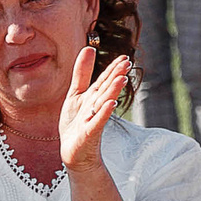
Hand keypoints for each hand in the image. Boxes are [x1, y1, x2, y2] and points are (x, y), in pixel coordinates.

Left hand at [57, 45, 130, 172]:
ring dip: (113, 91)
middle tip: (127, 63)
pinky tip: (110, 104)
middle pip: (107, 89)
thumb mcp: (76, 94)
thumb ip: (82, 73)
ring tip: (122, 79)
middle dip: (116, 76)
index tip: (125, 57)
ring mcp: (93, 120)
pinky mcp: (89, 133)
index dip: (113, 69)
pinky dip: (104, 112)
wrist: (73, 152)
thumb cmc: (75, 124)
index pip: (105, 80)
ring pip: (104, 103)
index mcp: (94, 97)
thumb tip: (88, 48)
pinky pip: (98, 121)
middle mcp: (96, 107)